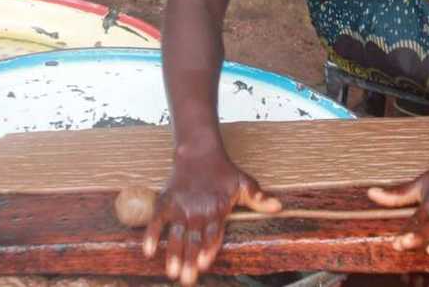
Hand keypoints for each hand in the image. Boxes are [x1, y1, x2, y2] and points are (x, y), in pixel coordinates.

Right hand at [143, 147, 280, 284]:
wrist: (199, 153)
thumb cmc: (224, 172)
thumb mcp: (245, 183)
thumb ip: (259, 199)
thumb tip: (279, 207)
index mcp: (217, 210)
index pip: (213, 234)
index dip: (208, 249)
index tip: (204, 264)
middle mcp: (198, 211)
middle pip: (194, 240)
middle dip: (189, 261)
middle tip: (186, 280)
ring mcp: (180, 208)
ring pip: (176, 234)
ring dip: (173, 254)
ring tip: (171, 272)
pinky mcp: (166, 202)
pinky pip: (157, 221)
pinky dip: (152, 235)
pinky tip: (149, 252)